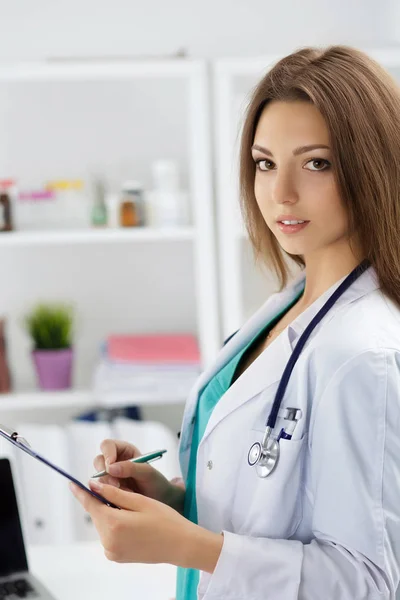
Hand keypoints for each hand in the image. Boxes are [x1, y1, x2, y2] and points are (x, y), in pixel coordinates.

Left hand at [69, 480, 222, 571]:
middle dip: (102, 501)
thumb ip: (114, 493)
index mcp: (114, 524)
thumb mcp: (140, 501)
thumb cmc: (165, 519)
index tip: (71, 483)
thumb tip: (93, 485)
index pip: (91, 505)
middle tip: (119, 492)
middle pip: (97, 514)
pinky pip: (109, 535)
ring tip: (131, 508)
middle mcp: (108, 541)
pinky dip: (115, 525)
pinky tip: (131, 521)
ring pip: (103, 524)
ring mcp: (111, 551)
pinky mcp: (116, 556)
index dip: (81, 493)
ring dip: (110, 513)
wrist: (180, 545)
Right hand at [93, 439, 184, 512]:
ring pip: (98, 478)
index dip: (107, 454)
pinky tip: (122, 500)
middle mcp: (114, 461)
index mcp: (124, 450)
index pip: (108, 445)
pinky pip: (101, 492)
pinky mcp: (108, 490)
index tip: (110, 466)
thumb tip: (110, 467)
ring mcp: (110, 476)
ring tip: (127, 493)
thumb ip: (130, 467)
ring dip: (109, 487)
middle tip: (116, 485)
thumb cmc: (156, 482)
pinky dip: (110, 496)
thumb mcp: (147, 472)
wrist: (159, 500)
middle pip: (99, 461)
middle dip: (105, 473)